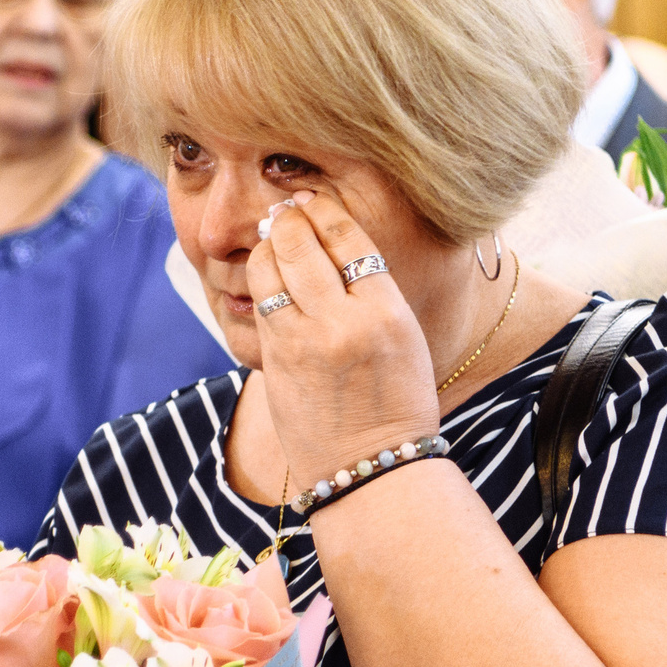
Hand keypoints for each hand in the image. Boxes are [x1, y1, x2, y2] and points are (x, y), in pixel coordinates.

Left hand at [246, 187, 440, 487]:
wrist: (373, 469)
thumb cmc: (397, 405)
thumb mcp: (406, 340)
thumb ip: (375, 294)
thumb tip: (339, 246)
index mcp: (387, 312)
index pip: (349, 238)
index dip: (325, 210)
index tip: (312, 197)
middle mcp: (343, 322)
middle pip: (301, 243)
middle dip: (286, 218)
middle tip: (281, 208)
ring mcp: (303, 343)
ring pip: (269, 270)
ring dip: (265, 247)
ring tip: (270, 239)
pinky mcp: (275, 362)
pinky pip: (260, 305)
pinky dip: (259, 283)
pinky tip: (265, 276)